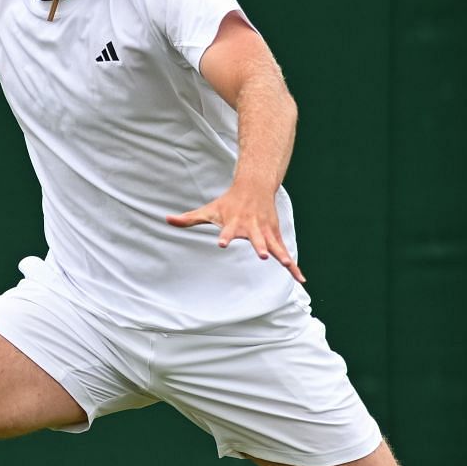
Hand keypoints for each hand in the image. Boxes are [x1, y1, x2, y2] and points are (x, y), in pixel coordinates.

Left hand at [166, 188, 304, 282]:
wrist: (255, 186)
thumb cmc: (228, 203)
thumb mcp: (208, 210)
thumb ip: (188, 219)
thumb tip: (166, 219)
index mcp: (234, 224)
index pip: (227, 231)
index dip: (225, 237)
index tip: (222, 243)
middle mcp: (252, 228)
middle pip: (256, 238)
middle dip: (260, 246)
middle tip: (262, 254)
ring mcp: (266, 232)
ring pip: (275, 246)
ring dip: (282, 255)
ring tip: (289, 266)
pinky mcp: (275, 236)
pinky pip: (285, 253)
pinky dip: (293, 266)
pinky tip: (300, 279)